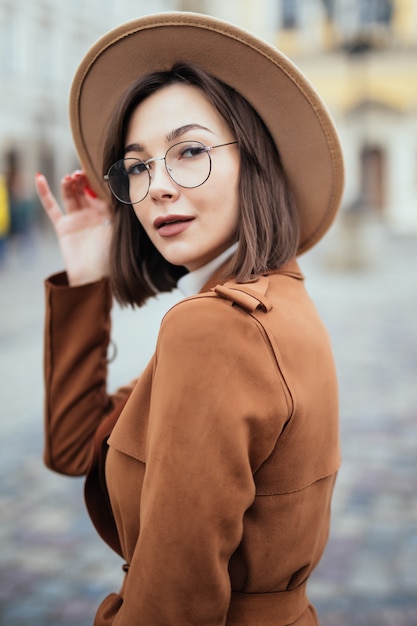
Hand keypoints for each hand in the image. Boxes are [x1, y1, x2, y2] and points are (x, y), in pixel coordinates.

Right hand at [35, 171, 112, 285]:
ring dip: (70, 184)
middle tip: (81, 174)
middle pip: (85, 190)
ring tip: (70, 178)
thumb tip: (123, 186)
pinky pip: (51, 207)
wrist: (95, 278)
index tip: (97, 169)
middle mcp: (93, 215)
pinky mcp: (63, 227)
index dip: (98, 180)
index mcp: (109, 214)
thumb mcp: (119, 229)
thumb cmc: (111, 256)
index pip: (102, 191)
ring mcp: (77, 220)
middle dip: (83, 180)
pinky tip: (39, 177)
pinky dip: (44, 192)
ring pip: (71, 195)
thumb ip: (118, 209)